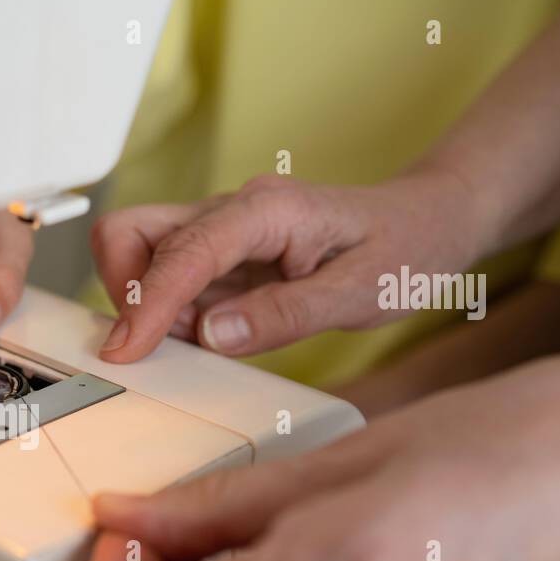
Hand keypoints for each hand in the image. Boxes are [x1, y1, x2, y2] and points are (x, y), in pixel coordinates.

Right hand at [90, 169, 489, 362]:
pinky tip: (210, 336)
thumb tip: (210, 335)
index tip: (125, 351)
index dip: (145, 304)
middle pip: (131, 233)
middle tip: (157, 344)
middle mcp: (232, 211)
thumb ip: (285, 315)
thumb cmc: (408, 248)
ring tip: (198, 344)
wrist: (433, 222)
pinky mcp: (221, 256)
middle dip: (125, 291)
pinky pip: (170, 281)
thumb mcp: (363, 292)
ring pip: (140, 256)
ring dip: (148, 308)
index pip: (181, 252)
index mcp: (267, 209)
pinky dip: (170, 315)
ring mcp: (221, 231)